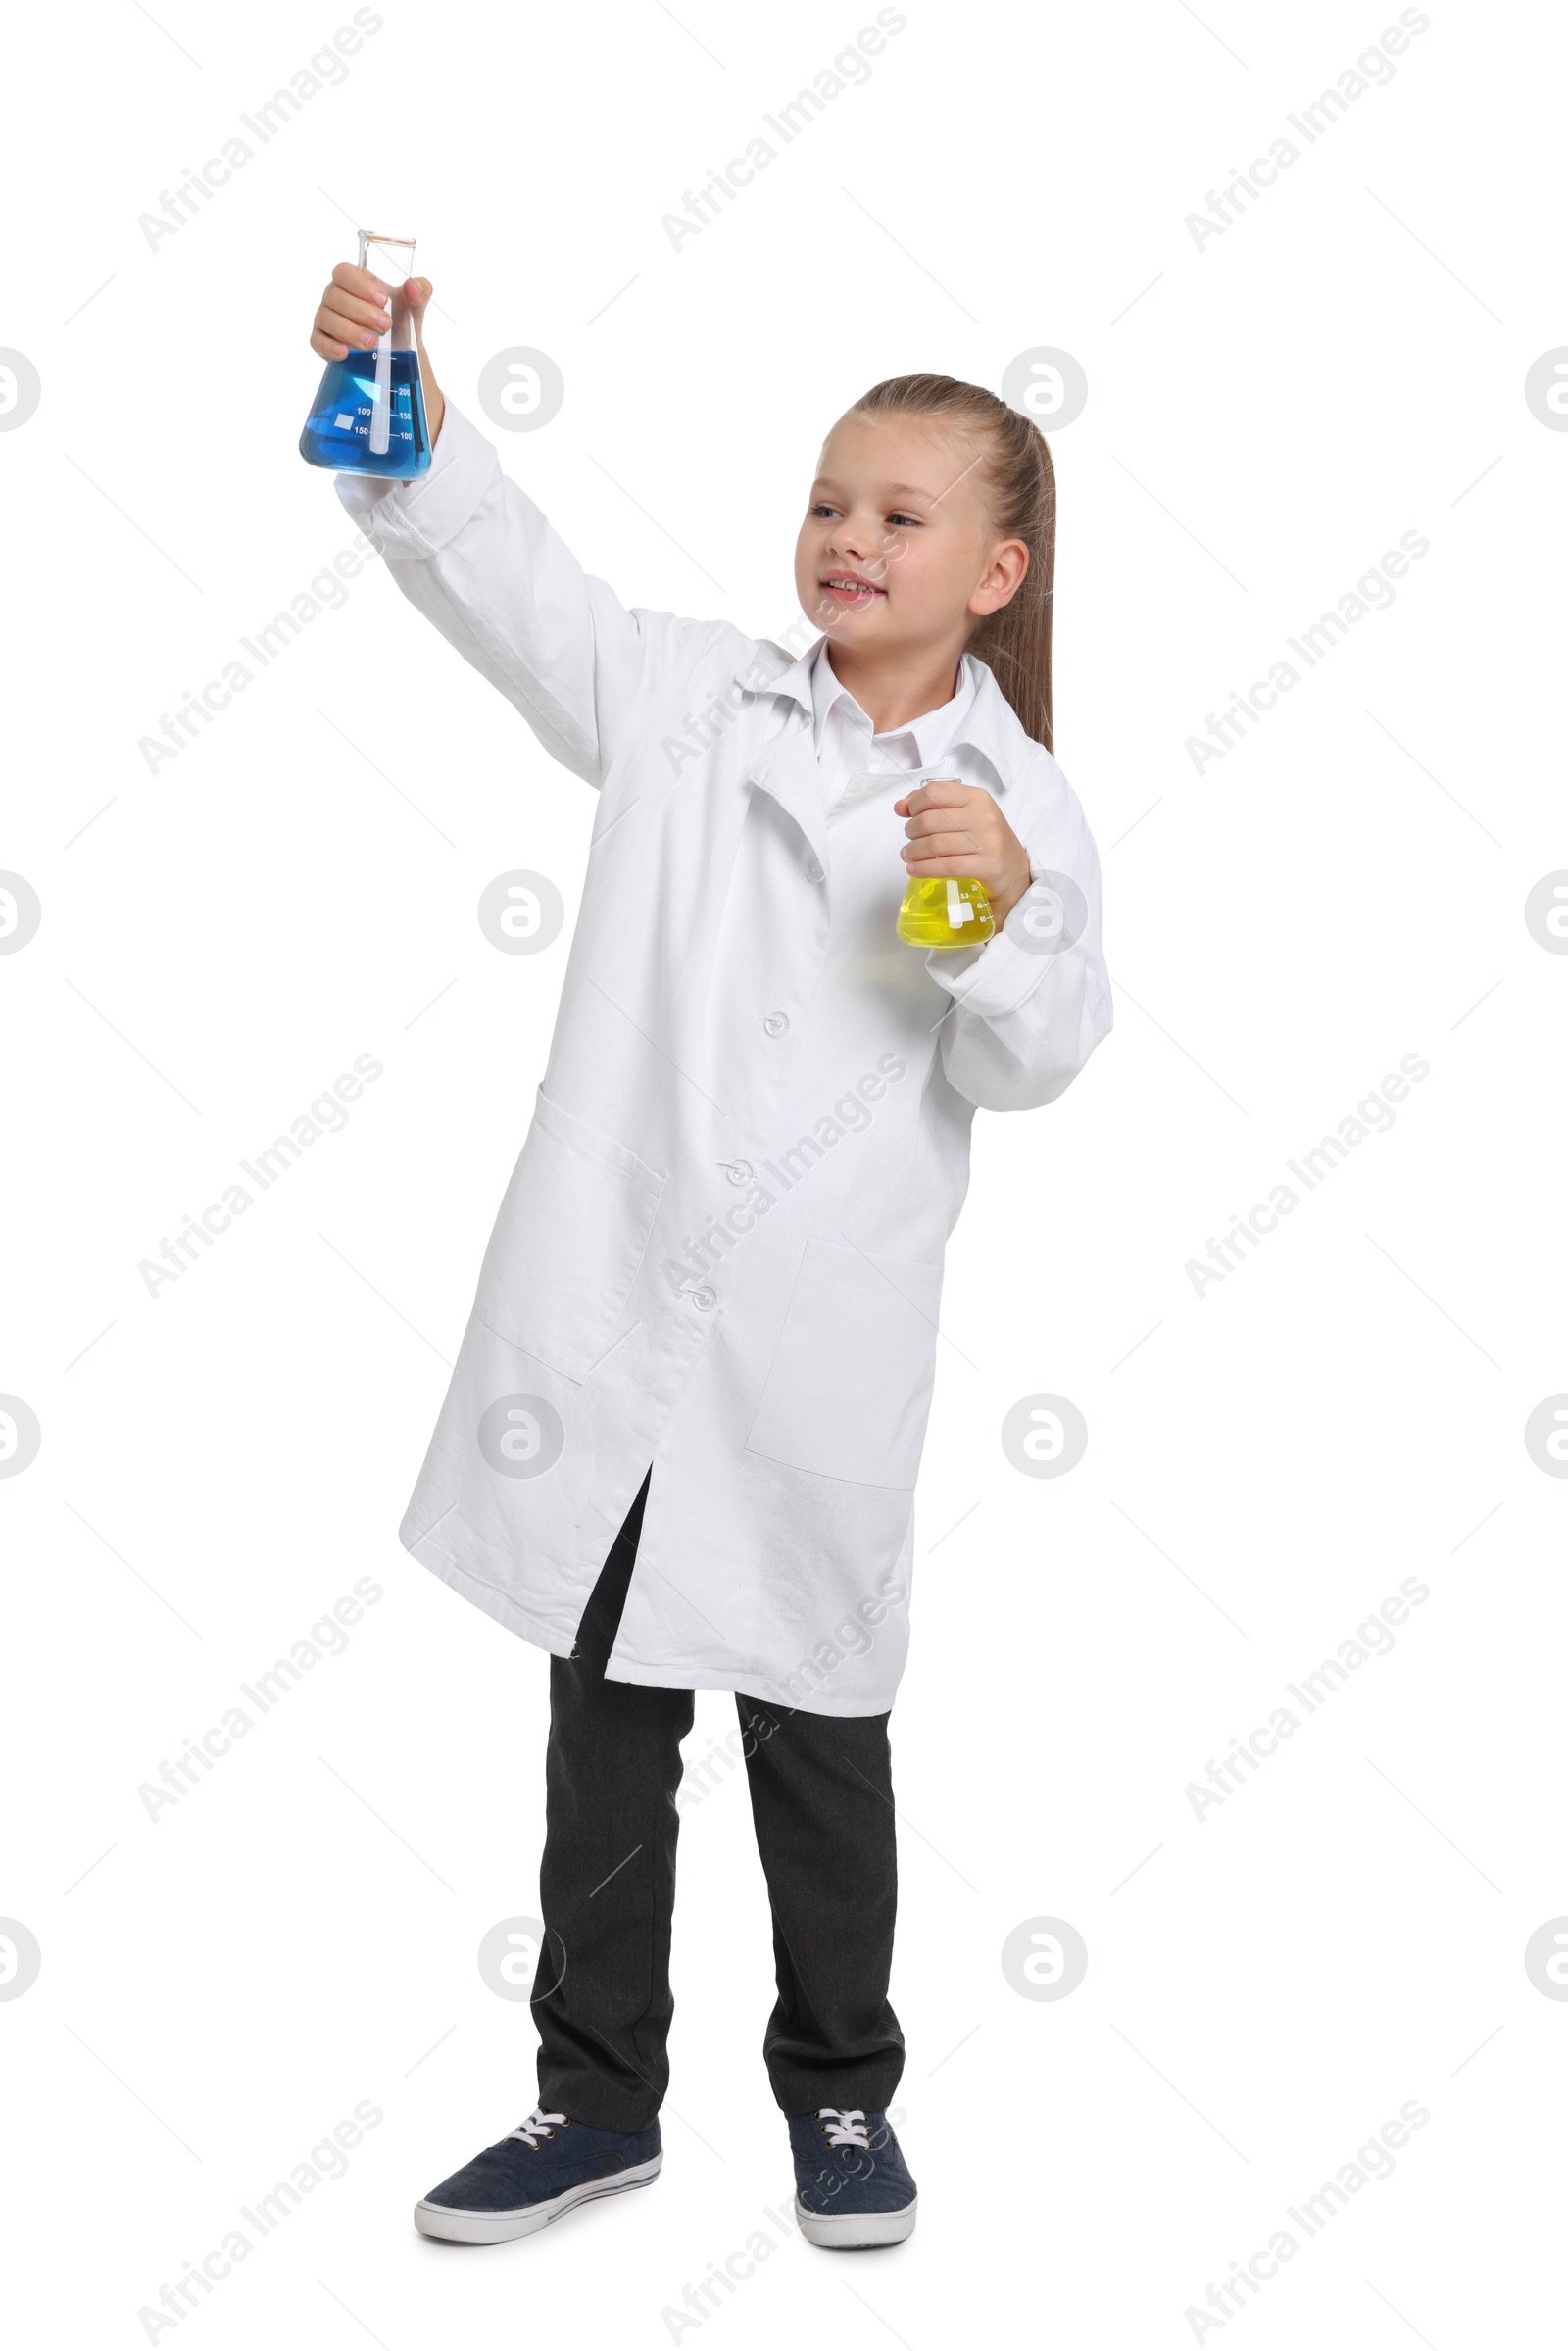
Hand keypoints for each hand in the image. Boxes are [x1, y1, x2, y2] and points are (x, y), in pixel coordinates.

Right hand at [309, 262, 444, 445]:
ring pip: (327, 318)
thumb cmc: (401, 321)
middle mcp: (335, 297)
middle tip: (385, 325)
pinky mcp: (322, 341)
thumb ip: (420, 292)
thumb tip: (413, 286)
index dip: (359, 284)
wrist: (399, 353)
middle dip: (360, 311)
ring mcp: (326, 319)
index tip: (382, 299)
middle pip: (335, 296)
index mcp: (353, 281)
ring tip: (372, 343)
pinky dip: (329, 346)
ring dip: (349, 330)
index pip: (344, 272)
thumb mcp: (414, 307)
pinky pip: (317, 341)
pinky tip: (344, 352)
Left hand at [893, 777, 1031, 926]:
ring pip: (934, 845)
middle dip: (911, 832)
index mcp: (977, 797)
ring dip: (913, 852)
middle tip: (909, 840)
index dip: (914, 803)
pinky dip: (924, 869)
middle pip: (930, 820)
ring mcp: (987, 841)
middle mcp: (983, 816)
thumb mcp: (966, 814)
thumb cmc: (985, 838)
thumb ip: (934, 806)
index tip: (908, 814)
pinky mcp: (987, 865)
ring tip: (909, 856)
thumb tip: (900, 806)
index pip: (935, 792)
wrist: (1014, 868)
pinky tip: (915, 870)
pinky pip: (946, 866)